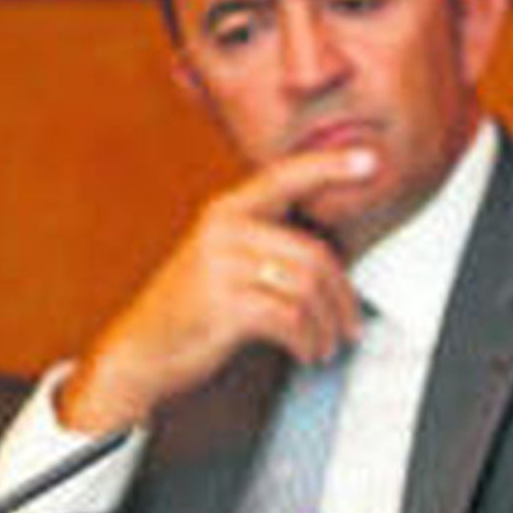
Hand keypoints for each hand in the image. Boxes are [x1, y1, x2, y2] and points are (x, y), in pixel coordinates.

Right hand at [58, 145, 375, 434]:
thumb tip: (333, 258)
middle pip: (314, 254)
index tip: (370, 160)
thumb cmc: (193, 307)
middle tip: (351, 324)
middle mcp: (224, 230)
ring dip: (327, 325)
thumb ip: (268, 245)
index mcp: (227, 211)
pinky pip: (289, 318)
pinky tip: (307, 352)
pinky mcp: (222, 304)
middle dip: (343, 297)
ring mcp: (221, 265)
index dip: (330, 165)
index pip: (286, 176)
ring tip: (327, 343)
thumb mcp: (225, 261)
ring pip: (306, 288)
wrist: (141, 351)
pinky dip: (308, 341)